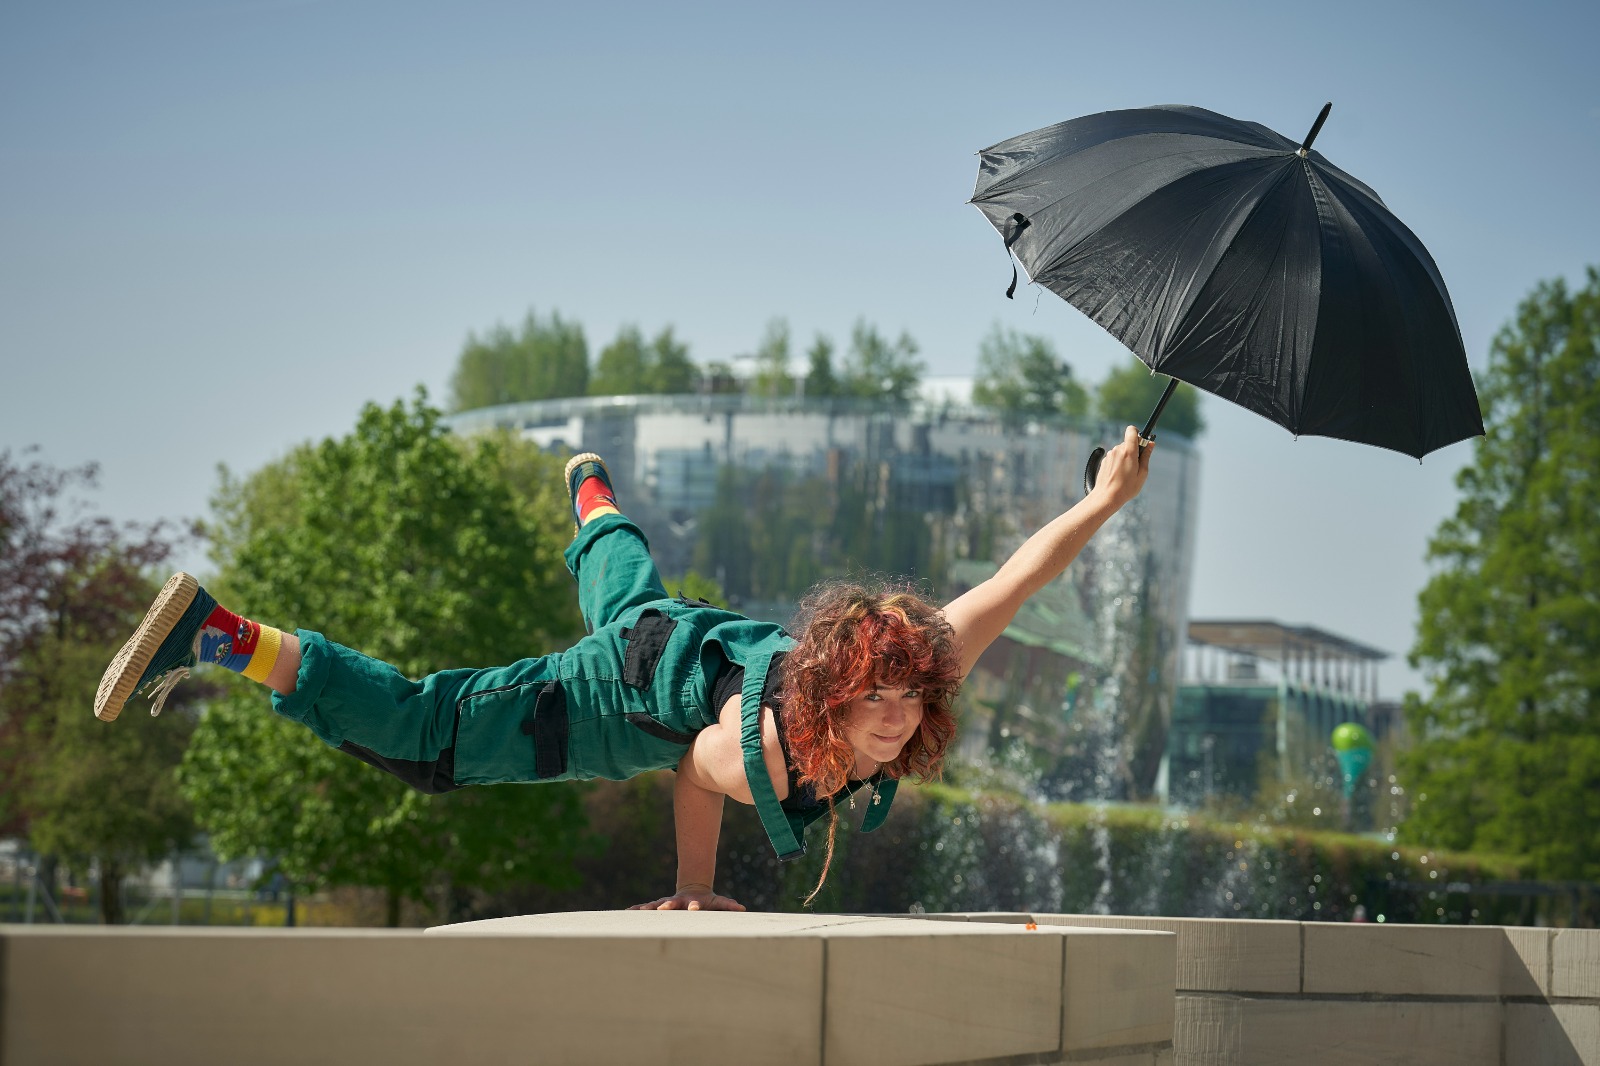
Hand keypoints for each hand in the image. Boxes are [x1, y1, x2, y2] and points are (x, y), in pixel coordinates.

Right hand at [628, 886, 745, 911]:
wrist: (693, 891)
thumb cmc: (707, 902)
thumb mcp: (718, 902)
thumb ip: (728, 905)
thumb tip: (743, 908)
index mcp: (693, 903)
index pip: (695, 905)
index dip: (695, 907)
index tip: (694, 910)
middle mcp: (679, 902)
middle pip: (673, 904)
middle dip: (667, 907)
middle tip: (661, 910)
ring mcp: (668, 903)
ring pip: (656, 905)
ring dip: (648, 908)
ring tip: (638, 911)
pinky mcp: (660, 906)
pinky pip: (647, 908)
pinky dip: (638, 910)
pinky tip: (628, 912)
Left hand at [1090, 425, 1153, 507]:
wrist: (1106, 497)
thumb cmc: (1126, 488)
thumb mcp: (1142, 473)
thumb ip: (1146, 456)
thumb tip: (1150, 444)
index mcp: (1128, 451)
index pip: (1132, 431)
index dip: (1138, 433)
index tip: (1142, 443)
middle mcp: (1117, 450)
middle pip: (1128, 443)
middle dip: (1134, 450)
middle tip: (1137, 465)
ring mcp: (1109, 455)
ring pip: (1121, 451)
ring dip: (1126, 458)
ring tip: (1127, 473)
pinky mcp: (1104, 461)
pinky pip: (1115, 457)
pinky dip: (1119, 463)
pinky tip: (1119, 475)